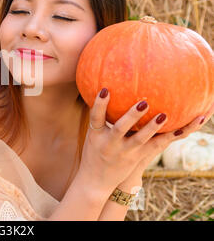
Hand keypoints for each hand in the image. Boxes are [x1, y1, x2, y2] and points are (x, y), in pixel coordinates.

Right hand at [78, 87, 198, 192]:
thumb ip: (100, 119)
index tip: (105, 90)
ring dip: (152, 127)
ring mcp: (123, 152)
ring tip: (163, 115)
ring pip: (139, 139)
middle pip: (120, 128)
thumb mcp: (92, 135)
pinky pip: (152, 147)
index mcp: (95, 135)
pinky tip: (179, 129)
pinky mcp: (135, 159)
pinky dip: (164, 137)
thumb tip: (106, 91)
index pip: (95, 117)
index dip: (99, 104)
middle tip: (143, 103)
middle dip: (132, 116)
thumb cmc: (94, 151)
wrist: (95, 180)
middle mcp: (109, 144)